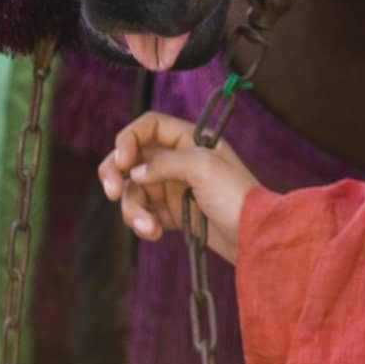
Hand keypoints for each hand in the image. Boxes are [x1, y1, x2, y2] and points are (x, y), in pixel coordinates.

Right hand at [98, 110, 260, 264]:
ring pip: (134, 190)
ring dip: (133, 209)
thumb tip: (133, 172)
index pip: (148, 126)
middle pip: (132, 159)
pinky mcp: (171, 213)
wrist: (253, 236)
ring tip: (149, 227)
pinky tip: (155, 233)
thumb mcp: (202, 167)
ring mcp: (173, 187)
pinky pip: (144, 213)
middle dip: (116, 174)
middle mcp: (178, 159)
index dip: (129, 139)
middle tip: (111, 192)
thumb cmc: (235, 194)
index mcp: (188, 139)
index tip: (123, 162)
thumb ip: (164, 163)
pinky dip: (143, 223)